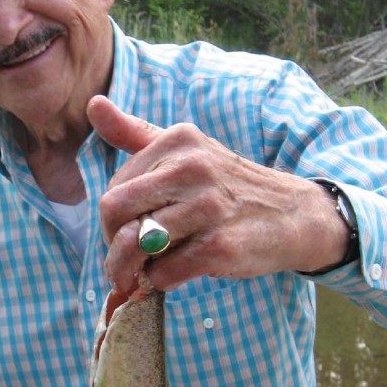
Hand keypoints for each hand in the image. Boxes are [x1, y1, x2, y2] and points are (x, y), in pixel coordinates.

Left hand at [88, 96, 348, 292]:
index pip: (114, 188)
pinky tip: (172, 276)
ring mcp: (208, 207)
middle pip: (115, 212)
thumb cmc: (229, 187)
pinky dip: (160, 282)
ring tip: (138, 277)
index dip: (112, 220)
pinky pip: (164, 272)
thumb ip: (136, 133)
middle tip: (122, 262)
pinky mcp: (220, 246)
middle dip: (111, 245)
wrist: (293, 216)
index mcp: (178, 141)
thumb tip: (93, 103)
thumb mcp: (187, 151)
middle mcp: (193, 168)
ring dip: (130, 271)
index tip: (126, 234)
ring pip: (135, 245)